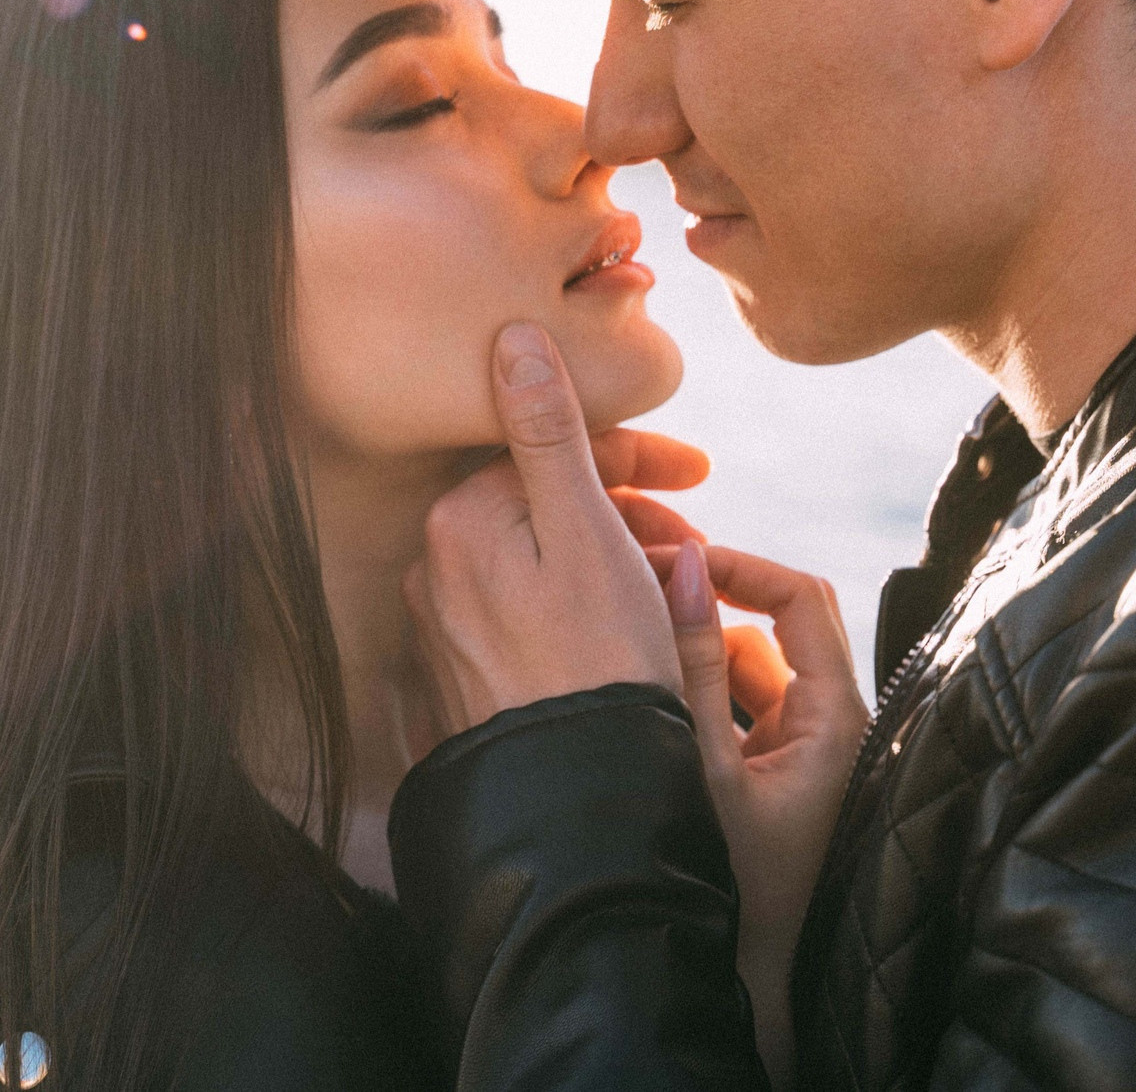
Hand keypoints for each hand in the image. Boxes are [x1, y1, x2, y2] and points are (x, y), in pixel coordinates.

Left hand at [405, 324, 708, 734]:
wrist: (582, 803)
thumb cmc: (598, 664)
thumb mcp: (586, 531)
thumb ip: (548, 429)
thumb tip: (510, 333)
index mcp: (458, 521)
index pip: (553, 454)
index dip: (636, 455)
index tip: (701, 472)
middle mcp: (434, 569)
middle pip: (548, 507)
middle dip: (629, 509)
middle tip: (697, 539)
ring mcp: (445, 628)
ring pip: (544, 561)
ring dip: (614, 557)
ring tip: (678, 589)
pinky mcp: (463, 678)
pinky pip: (530, 614)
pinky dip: (584, 604)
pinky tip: (634, 627)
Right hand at [644, 537, 866, 1088]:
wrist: (754, 983)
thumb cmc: (738, 886)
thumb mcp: (704, 763)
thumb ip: (694, 661)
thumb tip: (683, 565)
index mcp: (837, 718)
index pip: (801, 596)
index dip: (740, 565)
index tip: (675, 561)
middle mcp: (832, 726)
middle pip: (779, 621)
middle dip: (715, 600)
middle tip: (645, 585)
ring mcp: (805, 751)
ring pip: (754, 664)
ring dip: (701, 648)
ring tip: (635, 637)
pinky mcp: (776, 774)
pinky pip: (742, 705)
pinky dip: (701, 690)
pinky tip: (648, 695)